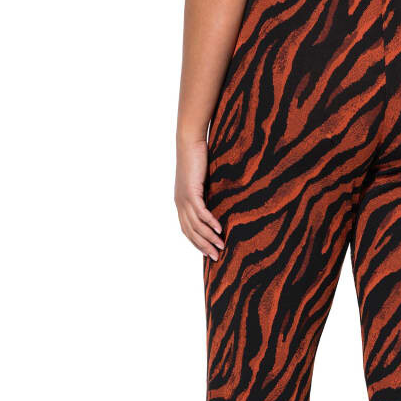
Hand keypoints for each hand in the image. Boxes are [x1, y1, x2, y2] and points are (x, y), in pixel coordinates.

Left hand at [174, 138, 223, 260]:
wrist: (189, 143)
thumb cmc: (196, 160)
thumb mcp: (200, 182)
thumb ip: (205, 195)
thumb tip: (216, 204)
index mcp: (180, 203)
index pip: (187, 230)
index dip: (197, 243)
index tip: (208, 253)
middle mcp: (179, 204)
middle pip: (190, 232)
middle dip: (203, 246)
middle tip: (216, 257)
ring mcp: (184, 199)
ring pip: (196, 225)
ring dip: (209, 238)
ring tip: (221, 246)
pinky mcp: (191, 192)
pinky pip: (201, 212)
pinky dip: (210, 222)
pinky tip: (219, 229)